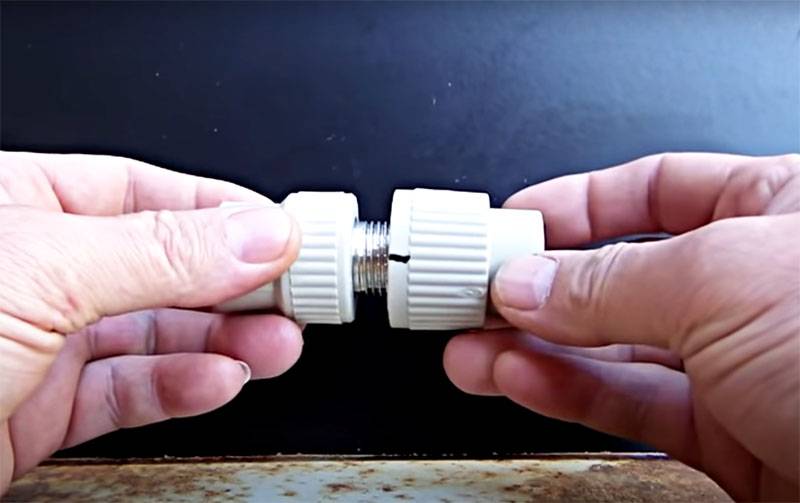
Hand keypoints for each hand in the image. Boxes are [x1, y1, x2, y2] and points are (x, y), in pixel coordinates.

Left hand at [0, 152, 301, 491]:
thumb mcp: (43, 271)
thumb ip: (161, 252)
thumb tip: (256, 234)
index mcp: (18, 205)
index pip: (144, 193)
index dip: (220, 212)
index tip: (280, 234)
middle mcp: (33, 270)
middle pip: (161, 266)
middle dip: (233, 282)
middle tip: (291, 295)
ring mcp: (39, 343)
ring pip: (155, 333)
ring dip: (223, 338)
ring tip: (274, 343)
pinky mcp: (40, 411)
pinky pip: (129, 389)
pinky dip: (182, 385)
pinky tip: (218, 378)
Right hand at [444, 153, 799, 500]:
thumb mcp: (723, 279)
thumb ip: (610, 280)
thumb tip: (528, 279)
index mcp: (779, 210)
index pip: (656, 190)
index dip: (576, 204)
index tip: (512, 223)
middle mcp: (756, 286)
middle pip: (620, 273)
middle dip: (539, 285)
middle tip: (475, 295)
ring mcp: (741, 366)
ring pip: (615, 348)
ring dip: (535, 348)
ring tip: (473, 348)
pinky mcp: (732, 439)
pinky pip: (633, 405)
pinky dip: (569, 393)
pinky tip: (521, 381)